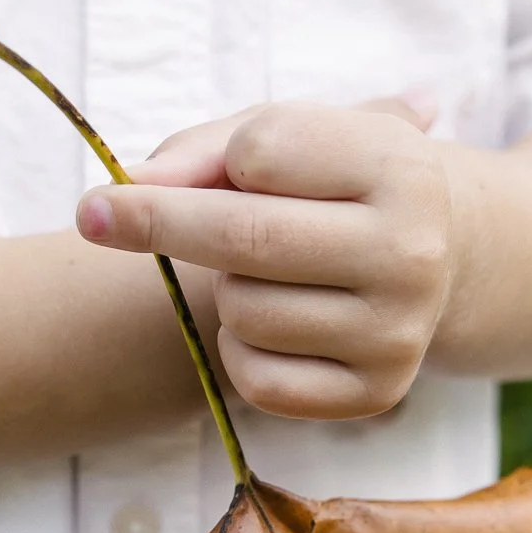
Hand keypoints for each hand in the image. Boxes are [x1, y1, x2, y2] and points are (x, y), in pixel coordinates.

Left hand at [75, 98, 455, 420]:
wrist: (440, 262)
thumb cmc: (335, 185)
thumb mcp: (290, 138)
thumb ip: (205, 150)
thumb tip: (130, 189)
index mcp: (402, 168)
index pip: (263, 150)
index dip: (211, 158)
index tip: (165, 169)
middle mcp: (413, 253)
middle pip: (245, 236)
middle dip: (156, 223)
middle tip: (91, 213)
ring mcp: (399, 332)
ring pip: (244, 312)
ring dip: (225, 290)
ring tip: (262, 274)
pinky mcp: (376, 394)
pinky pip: (257, 380)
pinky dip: (240, 351)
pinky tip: (274, 325)